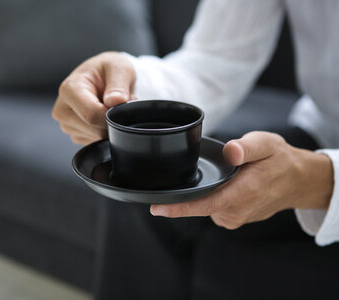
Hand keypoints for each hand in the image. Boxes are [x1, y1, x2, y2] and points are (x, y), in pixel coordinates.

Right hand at [52, 52, 135, 144]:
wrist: (104, 77)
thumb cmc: (109, 70)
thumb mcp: (118, 68)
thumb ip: (118, 84)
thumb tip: (115, 101)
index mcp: (68, 89)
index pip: (91, 115)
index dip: (111, 115)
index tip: (122, 105)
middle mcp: (62, 110)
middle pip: (94, 130)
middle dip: (112, 121)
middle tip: (117, 104)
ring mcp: (67, 125)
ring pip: (96, 138)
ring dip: (109, 126)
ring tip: (108, 108)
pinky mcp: (75, 135)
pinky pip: (96, 142)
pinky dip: (105, 132)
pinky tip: (103, 117)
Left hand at [150, 131, 333, 228]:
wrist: (297, 180)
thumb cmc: (280, 161)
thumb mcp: (267, 144)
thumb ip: (247, 147)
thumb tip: (230, 151)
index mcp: (242, 193)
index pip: (204, 204)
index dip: (179, 208)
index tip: (157, 208)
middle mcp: (236, 210)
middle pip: (198, 205)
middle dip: (184, 194)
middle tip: (185, 176)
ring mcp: (234, 217)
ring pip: (204, 206)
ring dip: (200, 193)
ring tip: (214, 176)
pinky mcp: (232, 218)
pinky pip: (212, 208)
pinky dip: (208, 197)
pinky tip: (217, 186)